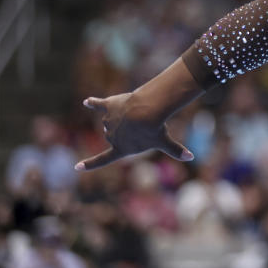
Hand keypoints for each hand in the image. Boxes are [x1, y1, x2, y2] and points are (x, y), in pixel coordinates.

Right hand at [74, 92, 193, 170]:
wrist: (146, 112)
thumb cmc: (155, 129)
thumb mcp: (165, 141)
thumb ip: (176, 151)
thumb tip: (191, 158)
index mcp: (121, 148)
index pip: (103, 159)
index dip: (90, 164)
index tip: (76, 167)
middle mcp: (110, 136)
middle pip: (116, 133)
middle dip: (127, 128)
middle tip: (142, 123)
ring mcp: (108, 121)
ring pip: (113, 119)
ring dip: (123, 115)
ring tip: (137, 112)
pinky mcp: (108, 106)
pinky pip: (98, 104)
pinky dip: (93, 102)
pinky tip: (87, 101)